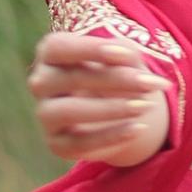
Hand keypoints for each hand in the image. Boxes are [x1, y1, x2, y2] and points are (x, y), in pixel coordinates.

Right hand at [29, 25, 170, 170]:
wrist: (114, 112)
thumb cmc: (115, 72)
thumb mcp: (122, 57)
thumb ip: (124, 52)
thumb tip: (127, 57)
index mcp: (50, 53)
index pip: (60, 47)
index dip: (91, 49)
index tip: (128, 55)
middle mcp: (40, 82)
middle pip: (71, 78)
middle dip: (115, 80)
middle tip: (150, 84)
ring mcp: (45, 115)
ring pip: (69, 111)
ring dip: (110, 109)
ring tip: (144, 106)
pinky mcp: (57, 144)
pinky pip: (80, 143)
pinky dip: (111, 136)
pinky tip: (139, 129)